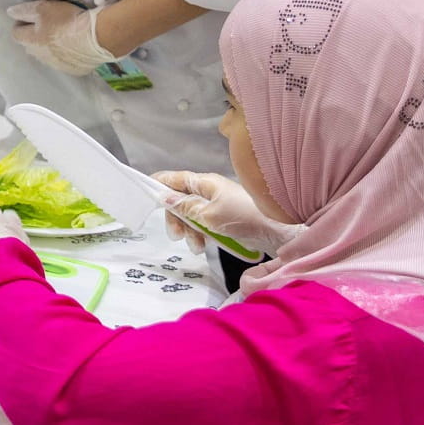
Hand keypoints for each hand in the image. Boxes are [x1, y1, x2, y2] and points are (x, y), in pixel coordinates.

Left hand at [8, 0, 116, 75]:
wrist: (98, 38)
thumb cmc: (68, 20)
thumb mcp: (44, 9)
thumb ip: (24, 11)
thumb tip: (10, 13)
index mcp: (31, 41)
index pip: (16, 33)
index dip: (21, 23)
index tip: (30, 17)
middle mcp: (40, 56)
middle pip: (30, 46)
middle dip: (34, 36)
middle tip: (46, 25)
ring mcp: (57, 65)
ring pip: (47, 56)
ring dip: (50, 47)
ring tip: (62, 35)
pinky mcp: (73, 70)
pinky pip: (65, 62)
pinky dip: (67, 55)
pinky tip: (75, 46)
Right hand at [152, 171, 298, 256]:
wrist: (278, 232)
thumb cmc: (244, 218)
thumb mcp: (209, 215)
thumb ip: (185, 207)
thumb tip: (164, 197)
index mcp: (205, 183)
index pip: (174, 178)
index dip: (158, 184)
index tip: (144, 194)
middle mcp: (210, 190)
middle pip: (180, 200)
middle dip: (176, 219)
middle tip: (177, 236)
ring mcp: (218, 204)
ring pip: (191, 215)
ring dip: (189, 230)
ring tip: (197, 245)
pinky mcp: (225, 218)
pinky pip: (204, 224)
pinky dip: (201, 234)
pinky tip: (205, 245)